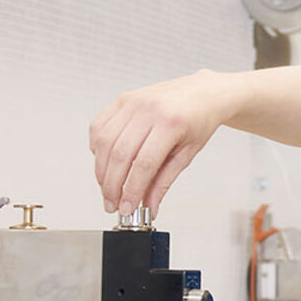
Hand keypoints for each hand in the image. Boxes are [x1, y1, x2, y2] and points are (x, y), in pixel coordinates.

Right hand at [88, 70, 231, 214]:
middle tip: (112, 203)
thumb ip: (164, 181)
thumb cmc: (199, 119)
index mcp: (171, 123)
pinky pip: (99, 126)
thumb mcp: (187, 154)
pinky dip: (97, 148)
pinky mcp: (122, 99)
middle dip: (112, 186)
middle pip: (120, 155)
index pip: (144, 165)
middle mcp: (149, 110)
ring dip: (101, 170)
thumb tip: (149, 205)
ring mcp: (133, 102)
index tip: (127, 207)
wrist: (203, 92)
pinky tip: (104, 161)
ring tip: (107, 188)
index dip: (131, 190)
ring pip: (105, 142)